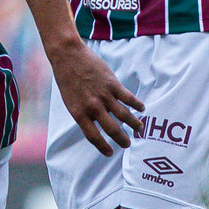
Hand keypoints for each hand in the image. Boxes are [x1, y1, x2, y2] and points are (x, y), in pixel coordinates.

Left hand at [49, 37, 145, 156]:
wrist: (67, 56)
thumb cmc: (67, 79)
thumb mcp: (70, 101)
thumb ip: (83, 113)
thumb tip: (97, 122)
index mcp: (79, 113)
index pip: (93, 136)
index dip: (102, 147)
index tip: (109, 153)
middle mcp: (92, 107)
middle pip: (112, 129)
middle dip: (122, 139)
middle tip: (128, 143)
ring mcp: (104, 96)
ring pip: (124, 115)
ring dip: (134, 123)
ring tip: (140, 128)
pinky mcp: (112, 84)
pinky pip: (128, 98)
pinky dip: (137, 104)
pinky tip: (142, 108)